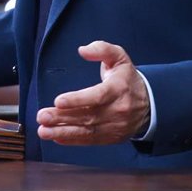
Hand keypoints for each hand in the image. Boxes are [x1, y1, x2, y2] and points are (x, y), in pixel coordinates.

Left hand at [36, 40, 150, 145]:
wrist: (149, 103)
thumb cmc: (127, 78)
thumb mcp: (119, 57)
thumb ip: (101, 49)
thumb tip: (83, 50)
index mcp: (119, 89)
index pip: (97, 96)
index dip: (77, 100)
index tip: (58, 101)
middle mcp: (118, 110)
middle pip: (87, 116)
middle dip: (62, 118)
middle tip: (42, 116)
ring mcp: (115, 126)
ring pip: (86, 131)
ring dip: (63, 132)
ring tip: (43, 131)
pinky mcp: (111, 137)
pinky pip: (90, 140)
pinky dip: (72, 140)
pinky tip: (56, 137)